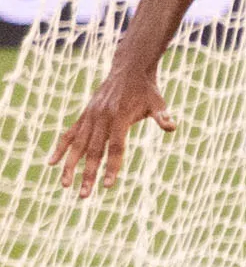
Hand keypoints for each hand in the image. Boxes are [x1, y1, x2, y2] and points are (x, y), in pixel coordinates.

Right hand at [49, 61, 173, 196]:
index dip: (112, 166)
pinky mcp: (84, 116)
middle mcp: (101, 118)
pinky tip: (51, 163)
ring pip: (78, 145)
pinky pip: (69, 134)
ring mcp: (90, 117)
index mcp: (119, 117)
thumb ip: (162, 116)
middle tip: (84, 195)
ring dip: (70, 166)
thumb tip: (172, 127)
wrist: (129, 70)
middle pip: (94, 151)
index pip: (115, 147)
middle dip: (88, 174)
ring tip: (65, 185)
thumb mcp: (158, 102)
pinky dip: (60, 148)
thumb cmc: (147, 90)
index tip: (107, 185)